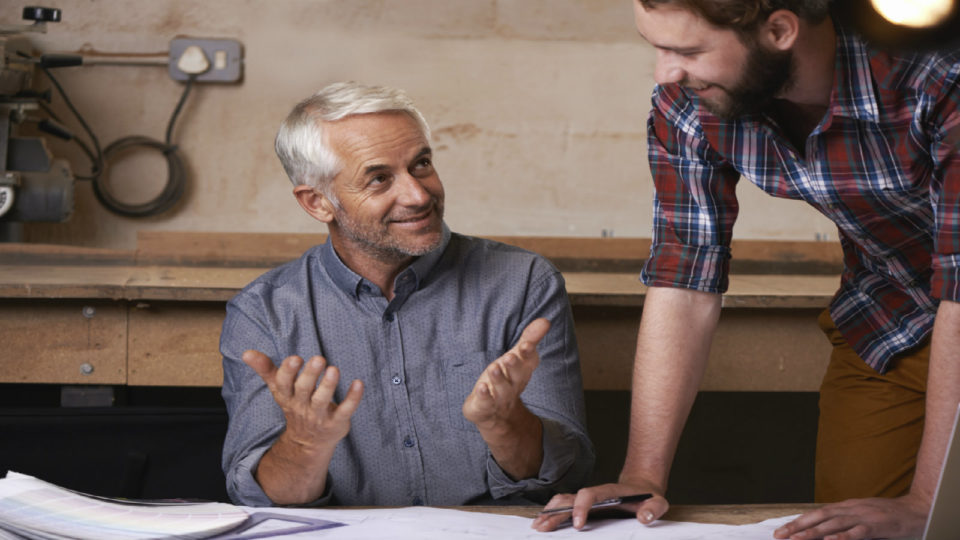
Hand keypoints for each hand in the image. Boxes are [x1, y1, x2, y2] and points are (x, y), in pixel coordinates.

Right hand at [243, 350, 363, 452]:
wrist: (307, 443)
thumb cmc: (295, 405)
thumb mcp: (279, 389)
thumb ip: (266, 369)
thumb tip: (246, 352)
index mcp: (287, 396)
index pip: (284, 384)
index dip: (288, 372)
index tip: (295, 359)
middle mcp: (302, 406)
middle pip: (304, 390)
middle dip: (310, 375)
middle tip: (319, 358)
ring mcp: (319, 415)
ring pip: (323, 400)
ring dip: (329, 385)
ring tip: (333, 369)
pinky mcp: (337, 422)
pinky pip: (346, 410)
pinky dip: (353, 398)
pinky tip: (358, 383)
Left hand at [462, 318, 548, 429]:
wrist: (497, 415)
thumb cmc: (507, 378)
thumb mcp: (517, 357)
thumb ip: (529, 339)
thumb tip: (545, 320)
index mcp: (522, 371)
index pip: (528, 362)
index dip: (527, 354)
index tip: (526, 345)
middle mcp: (513, 384)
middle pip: (516, 376)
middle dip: (513, 366)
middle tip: (509, 357)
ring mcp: (499, 398)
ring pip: (501, 389)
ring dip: (498, 378)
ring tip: (494, 367)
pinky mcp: (484, 407)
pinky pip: (485, 403)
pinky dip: (484, 396)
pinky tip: (481, 388)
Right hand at [531, 480, 668, 531]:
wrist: (642, 488)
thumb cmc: (648, 498)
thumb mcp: (658, 503)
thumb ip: (653, 510)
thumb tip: (644, 518)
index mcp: (608, 492)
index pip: (589, 495)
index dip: (581, 508)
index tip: (579, 525)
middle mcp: (594, 494)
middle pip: (569, 499)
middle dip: (555, 512)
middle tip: (543, 527)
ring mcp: (587, 499)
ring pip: (563, 502)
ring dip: (549, 512)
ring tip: (537, 526)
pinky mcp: (584, 506)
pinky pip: (564, 507)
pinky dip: (552, 513)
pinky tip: (544, 523)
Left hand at [773, 494, 928, 539]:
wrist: (917, 510)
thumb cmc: (888, 515)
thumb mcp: (862, 515)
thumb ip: (844, 522)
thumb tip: (823, 532)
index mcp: (846, 506)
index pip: (816, 513)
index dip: (798, 521)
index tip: (782, 530)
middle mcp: (851, 509)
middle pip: (819, 517)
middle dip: (798, 527)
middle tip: (780, 536)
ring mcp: (863, 516)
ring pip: (833, 525)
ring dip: (813, 532)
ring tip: (796, 539)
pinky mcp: (877, 526)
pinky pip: (857, 532)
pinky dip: (842, 537)